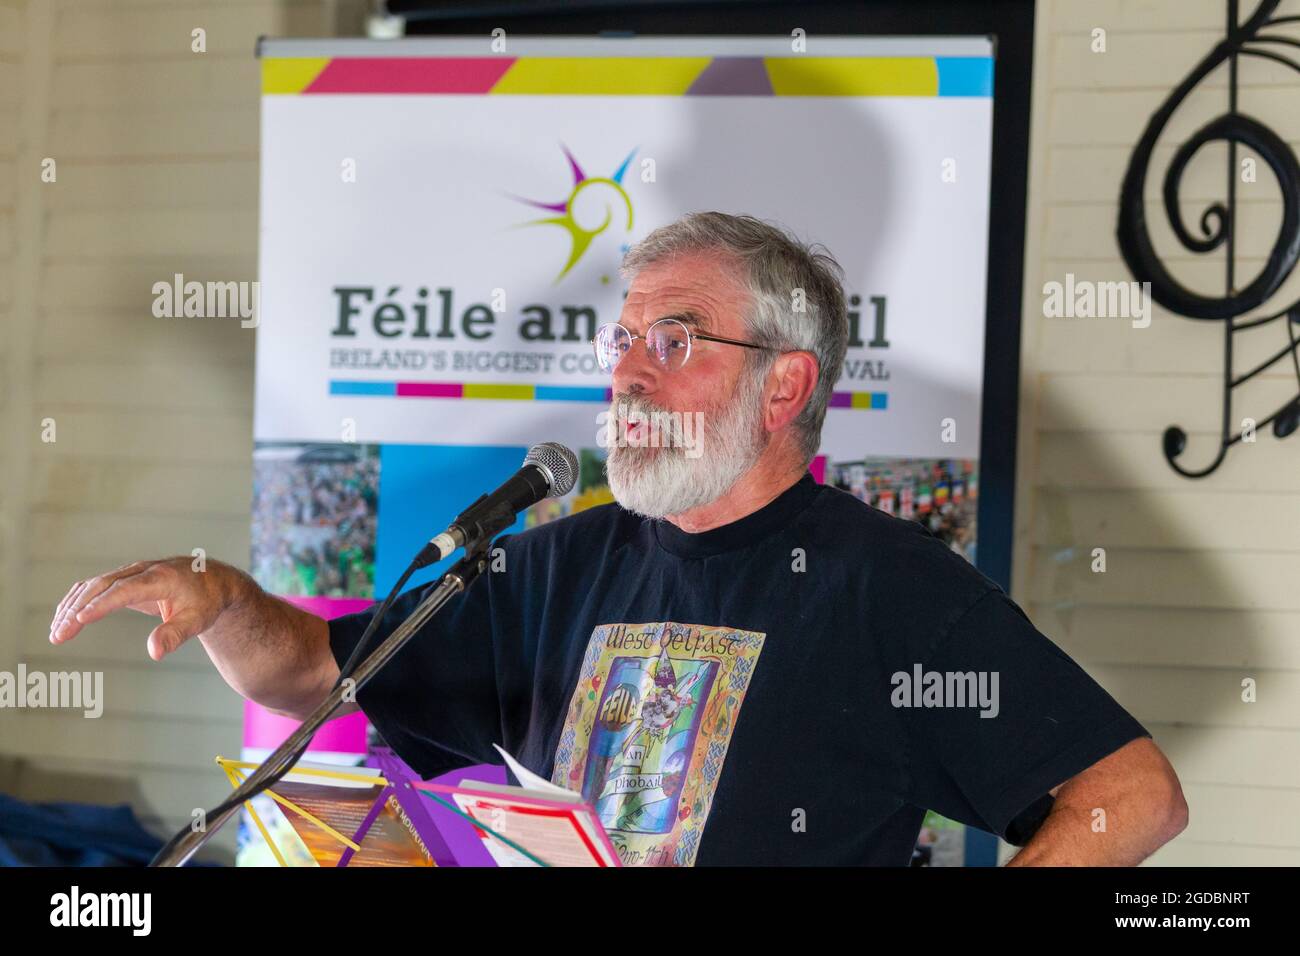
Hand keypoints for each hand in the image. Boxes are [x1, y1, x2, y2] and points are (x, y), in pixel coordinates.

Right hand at [49, 557, 238, 660]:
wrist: (214, 582)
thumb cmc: (206, 602)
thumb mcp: (198, 621)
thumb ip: (175, 635)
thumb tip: (154, 653)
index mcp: (161, 578)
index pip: (124, 590)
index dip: (101, 604)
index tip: (79, 620)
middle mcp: (142, 570)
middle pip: (102, 586)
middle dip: (77, 610)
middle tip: (58, 636)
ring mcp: (132, 572)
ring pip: (93, 585)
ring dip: (71, 607)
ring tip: (56, 634)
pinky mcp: (125, 578)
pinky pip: (95, 587)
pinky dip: (77, 601)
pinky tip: (64, 620)